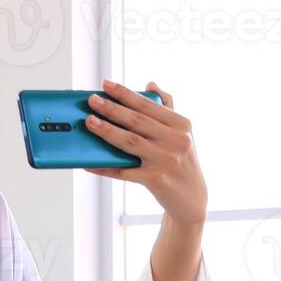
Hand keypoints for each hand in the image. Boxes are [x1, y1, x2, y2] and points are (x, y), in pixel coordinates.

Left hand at [85, 81, 206, 224]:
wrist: (192, 197)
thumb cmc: (180, 159)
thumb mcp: (181, 132)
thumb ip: (166, 108)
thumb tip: (150, 84)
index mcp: (181, 124)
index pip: (148, 105)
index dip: (125, 94)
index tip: (105, 84)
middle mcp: (176, 140)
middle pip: (137, 121)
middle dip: (112, 109)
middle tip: (91, 100)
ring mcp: (166, 160)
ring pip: (129, 142)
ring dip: (106, 131)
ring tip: (89, 122)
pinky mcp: (156, 179)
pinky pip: (123, 172)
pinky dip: (104, 167)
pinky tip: (88, 162)